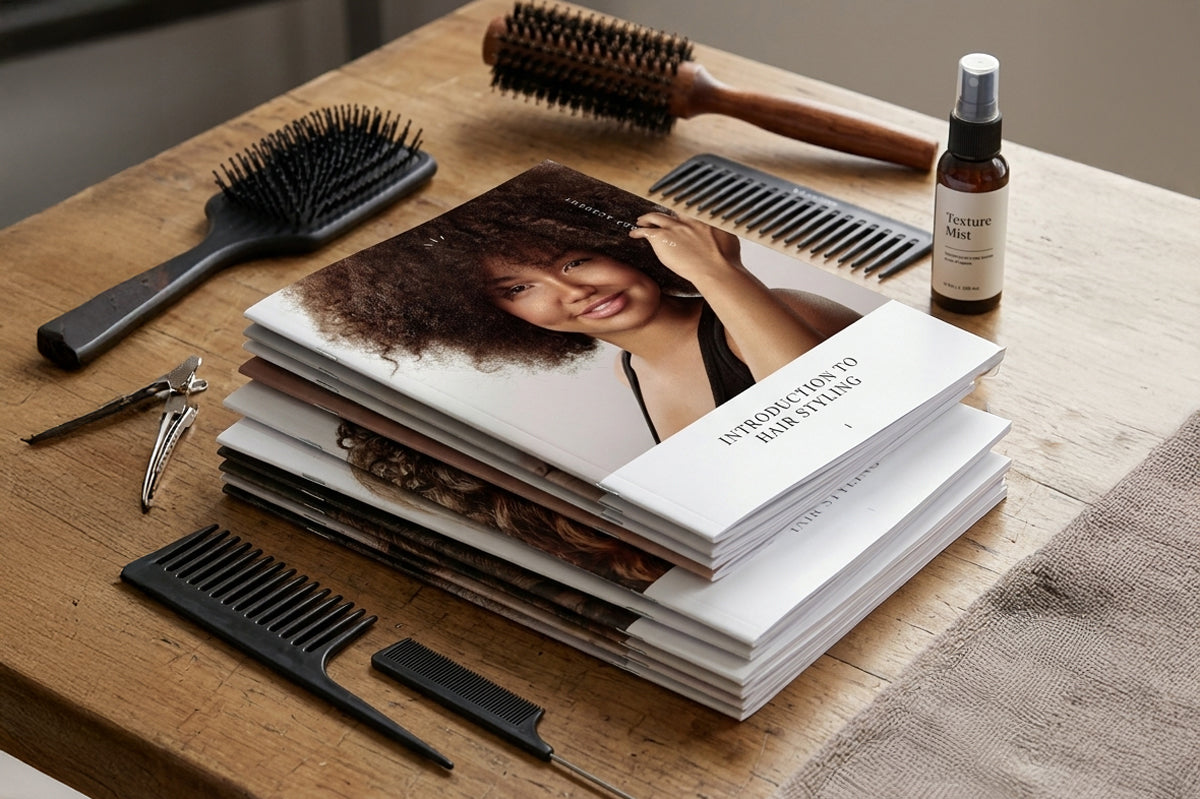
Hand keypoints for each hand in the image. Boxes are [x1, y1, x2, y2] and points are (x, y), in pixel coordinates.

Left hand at [628, 212, 743, 285]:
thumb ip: (722, 229)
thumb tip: (724, 229)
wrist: (715, 270)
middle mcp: (687, 219)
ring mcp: (674, 227)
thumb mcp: (730, 237)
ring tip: (641, 220)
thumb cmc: (725, 259)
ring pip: (656, 217)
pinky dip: (638, 230)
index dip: (682, 209)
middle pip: (671, 210)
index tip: (679, 210)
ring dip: (647, 218)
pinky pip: (646, 231)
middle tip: (660, 216)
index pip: (689, 207)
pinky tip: (634, 233)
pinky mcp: (662, 237)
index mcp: (703, 217)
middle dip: (665, 212)